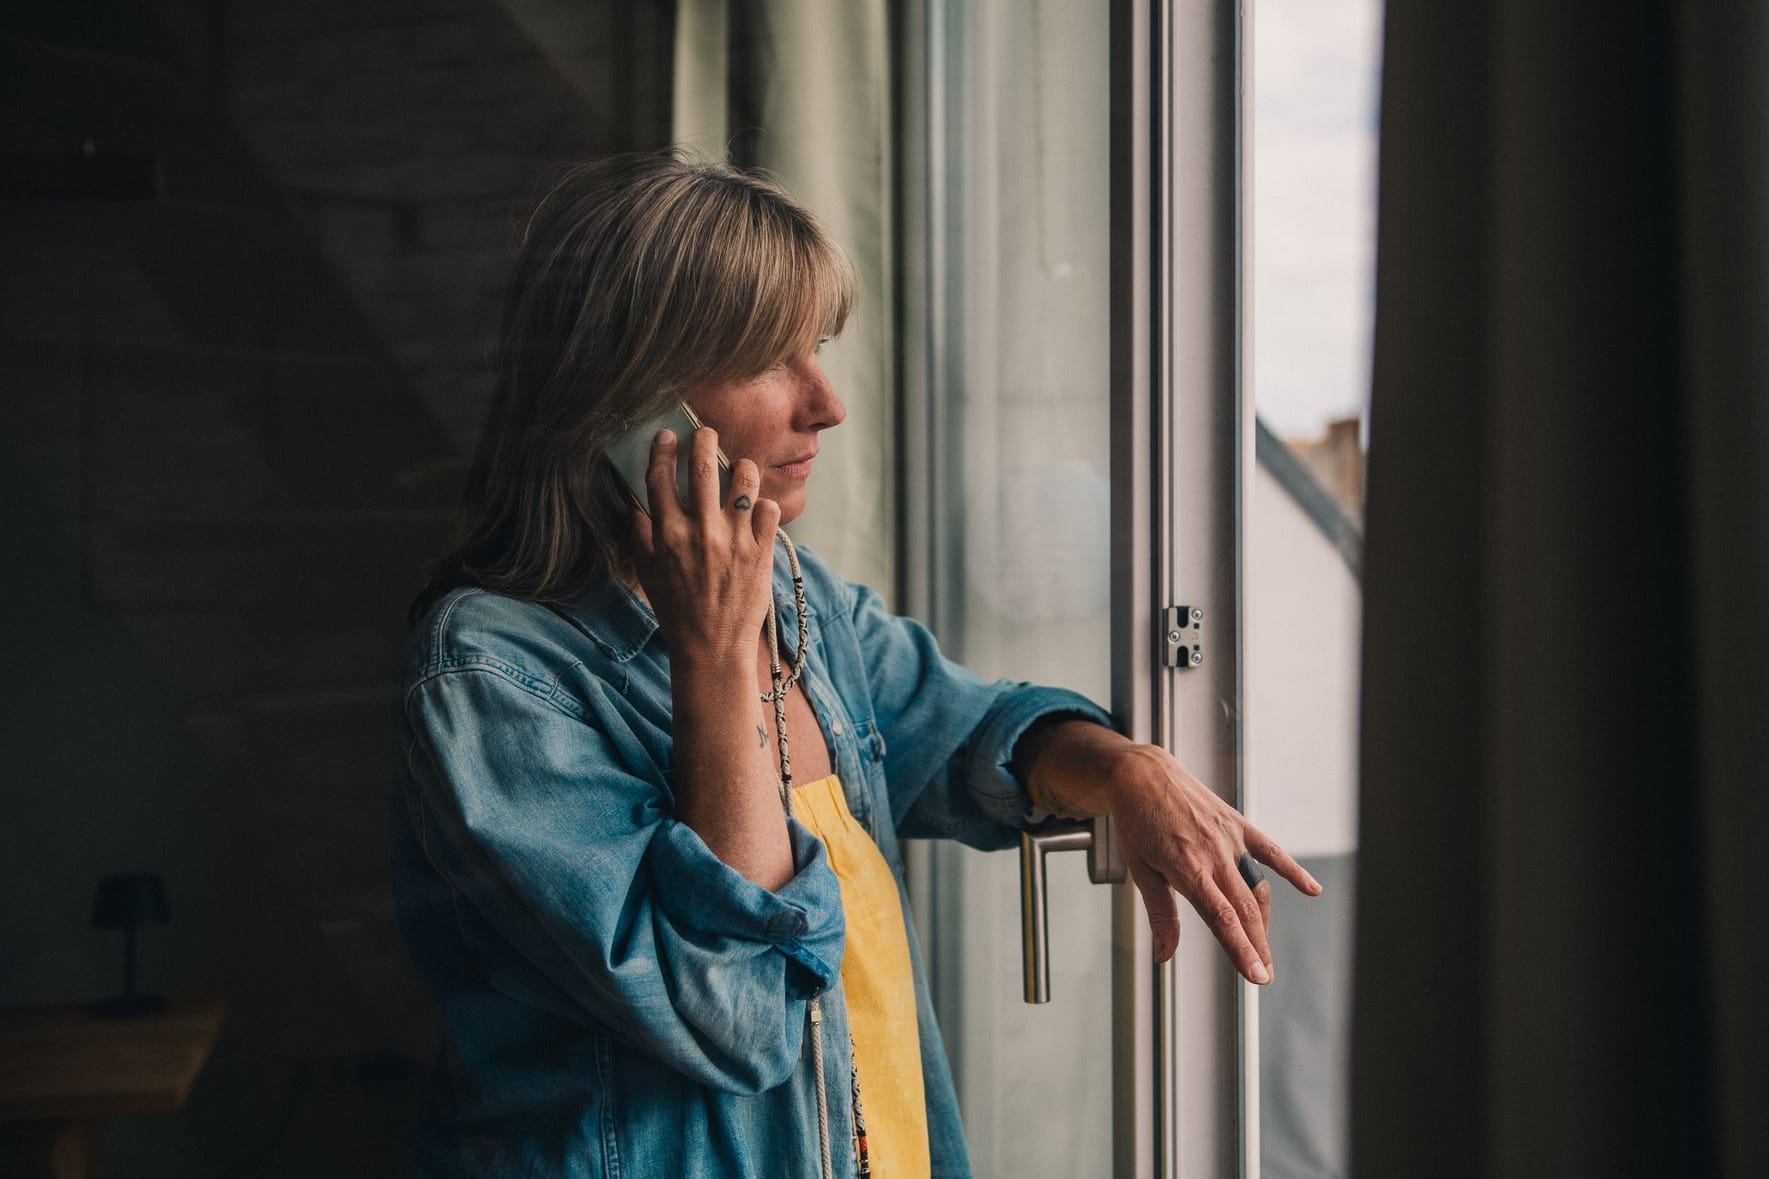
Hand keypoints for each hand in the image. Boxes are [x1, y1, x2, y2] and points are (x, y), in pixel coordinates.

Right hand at [629, 427, 780, 663]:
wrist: (712, 649)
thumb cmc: (677, 613)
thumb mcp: (648, 576)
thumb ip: (641, 539)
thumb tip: (638, 508)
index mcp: (668, 536)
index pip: (661, 478)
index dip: (663, 450)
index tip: (667, 435)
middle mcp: (701, 532)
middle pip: (704, 467)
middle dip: (704, 440)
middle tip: (706, 433)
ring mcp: (735, 540)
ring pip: (744, 480)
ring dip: (742, 468)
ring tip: (740, 471)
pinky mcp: (762, 552)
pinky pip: (770, 509)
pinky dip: (764, 505)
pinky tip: (757, 512)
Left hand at [1104, 744, 1321, 983]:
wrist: (1142, 775)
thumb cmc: (1138, 821)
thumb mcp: (1140, 871)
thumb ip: (1161, 915)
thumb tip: (1164, 955)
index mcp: (1188, 868)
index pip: (1222, 919)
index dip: (1241, 950)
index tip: (1256, 975)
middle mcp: (1214, 854)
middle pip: (1245, 909)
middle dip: (1258, 946)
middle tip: (1265, 975)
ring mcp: (1230, 838)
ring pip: (1258, 887)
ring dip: (1264, 920)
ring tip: (1263, 947)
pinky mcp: (1238, 824)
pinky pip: (1271, 851)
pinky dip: (1292, 871)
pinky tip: (1311, 890)